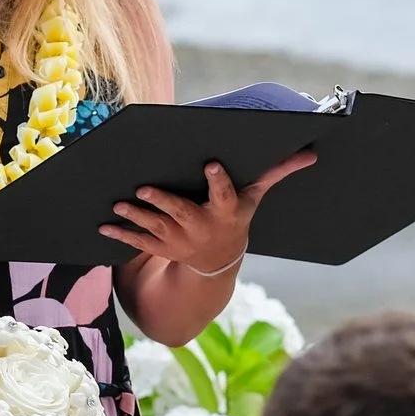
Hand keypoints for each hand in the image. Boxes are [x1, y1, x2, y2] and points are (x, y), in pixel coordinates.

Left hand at [98, 151, 315, 272]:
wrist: (218, 262)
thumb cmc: (237, 218)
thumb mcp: (256, 198)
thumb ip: (277, 173)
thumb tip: (311, 153)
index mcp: (225, 211)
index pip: (225, 194)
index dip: (219, 181)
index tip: (212, 164)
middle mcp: (202, 227)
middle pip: (182, 213)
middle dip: (163, 202)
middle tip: (144, 189)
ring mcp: (180, 239)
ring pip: (156, 227)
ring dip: (136, 217)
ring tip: (119, 205)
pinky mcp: (162, 246)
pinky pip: (139, 241)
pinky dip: (121, 235)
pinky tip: (103, 226)